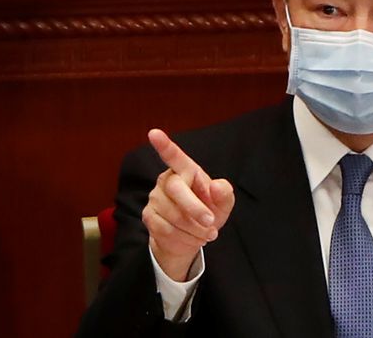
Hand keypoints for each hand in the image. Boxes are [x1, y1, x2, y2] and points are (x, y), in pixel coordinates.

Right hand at [142, 128, 234, 280]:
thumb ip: (224, 193)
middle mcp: (166, 180)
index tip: (154, 133)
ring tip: (207, 233)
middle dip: (195, 209)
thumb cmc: (209, 212)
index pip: (174, 156)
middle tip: (211, 222)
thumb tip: (216, 186)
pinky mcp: (148, 216)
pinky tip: (193, 238)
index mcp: (186, 170)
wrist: (192, 237)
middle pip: (176, 190)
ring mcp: (154, 198)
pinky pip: (166, 230)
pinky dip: (184, 238)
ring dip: (194, 229)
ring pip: (173, 215)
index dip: (164, 145)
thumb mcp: (223, 204)